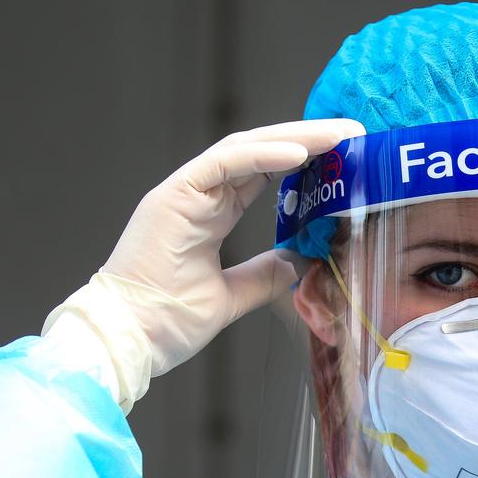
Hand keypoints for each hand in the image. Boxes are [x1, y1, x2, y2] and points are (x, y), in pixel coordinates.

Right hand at [44, 118, 364, 409]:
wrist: (124, 342)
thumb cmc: (164, 324)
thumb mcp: (230, 297)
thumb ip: (261, 276)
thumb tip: (297, 262)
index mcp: (207, 214)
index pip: (262, 174)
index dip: (302, 160)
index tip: (344, 158)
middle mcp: (196, 196)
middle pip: (259, 153)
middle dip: (308, 141)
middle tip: (353, 135)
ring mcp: (182, 193)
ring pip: (245, 149)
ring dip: (294, 139)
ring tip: (338, 137)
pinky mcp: (172, 198)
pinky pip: (223, 164)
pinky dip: (262, 155)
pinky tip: (298, 153)